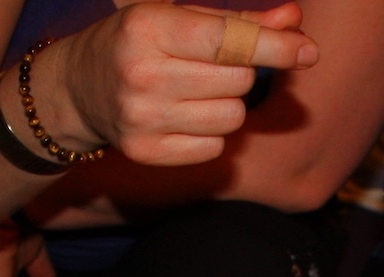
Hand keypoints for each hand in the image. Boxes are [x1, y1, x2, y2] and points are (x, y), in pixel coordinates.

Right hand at [52, 2, 318, 165]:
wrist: (75, 89)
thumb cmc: (139, 43)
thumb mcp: (178, 18)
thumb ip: (240, 21)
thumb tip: (294, 19)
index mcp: (148, 27)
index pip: (228, 40)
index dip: (274, 46)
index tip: (307, 51)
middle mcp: (142, 73)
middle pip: (239, 80)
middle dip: (240, 71)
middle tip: (212, 65)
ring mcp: (142, 117)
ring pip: (232, 118)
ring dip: (229, 104)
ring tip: (198, 91)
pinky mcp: (146, 152)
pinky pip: (214, 147)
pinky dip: (211, 133)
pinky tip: (185, 116)